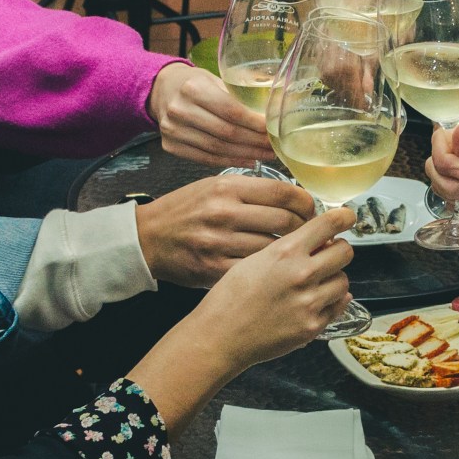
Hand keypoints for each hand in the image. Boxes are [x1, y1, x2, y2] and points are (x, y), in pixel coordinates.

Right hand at [135, 175, 314, 287]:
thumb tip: (295, 195)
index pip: (284, 192)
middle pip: (286, 222)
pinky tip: (277, 271)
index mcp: (227, 188)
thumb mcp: (213, 186)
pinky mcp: (214, 270)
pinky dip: (272, 272)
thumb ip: (250, 188)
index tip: (312, 210)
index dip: (306, 203)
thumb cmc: (183, 210)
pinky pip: (256, 272)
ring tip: (299, 255)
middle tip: (312, 236)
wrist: (146, 238)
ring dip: (294, 255)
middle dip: (307, 231)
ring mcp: (219, 244)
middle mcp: (224, 214)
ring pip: (275, 250)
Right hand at [149, 63, 271, 168]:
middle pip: (226, 133)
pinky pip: (205, 158)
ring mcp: (172, 130)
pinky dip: (228, 161)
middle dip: (255, 143)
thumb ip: (240, 93)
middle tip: (274, 147)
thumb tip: (275, 108)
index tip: (274, 130)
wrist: (162, 90)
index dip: (255, 124)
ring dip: (245, 155)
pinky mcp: (170, 146)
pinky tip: (246, 161)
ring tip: (264, 155)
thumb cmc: (195, 83)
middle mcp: (179, 110)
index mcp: (193, 88)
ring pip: (217, 149)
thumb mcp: (215, 78)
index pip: (232, 111)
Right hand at [189, 205, 358, 367]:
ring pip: (344, 281)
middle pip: (345, 252)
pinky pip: (338, 306)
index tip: (347, 217)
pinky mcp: (313, 326)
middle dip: (338, 250)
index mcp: (284, 252)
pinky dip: (331, 301)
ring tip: (316, 282)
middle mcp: (301, 274)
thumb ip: (286, 249)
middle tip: (329, 254)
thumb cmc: (230, 297)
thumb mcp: (253, 259)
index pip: (328, 224)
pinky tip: (316, 300)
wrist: (220, 335)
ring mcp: (309, 302)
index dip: (343, 217)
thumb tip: (315, 242)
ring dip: (334, 278)